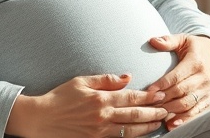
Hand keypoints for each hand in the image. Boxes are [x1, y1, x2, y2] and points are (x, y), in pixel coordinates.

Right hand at [6, 73, 167, 137]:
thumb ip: (106, 80)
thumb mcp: (81, 81)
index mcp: (100, 98)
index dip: (149, 96)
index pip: (131, 97)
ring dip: (147, 126)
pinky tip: (141, 134)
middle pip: (135, 115)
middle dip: (154, 112)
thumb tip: (127, 77)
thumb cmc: (60, 97)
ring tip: (160, 123)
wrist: (41, 119)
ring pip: (130, 130)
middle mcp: (103, 115)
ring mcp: (100, 131)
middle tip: (168, 109)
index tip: (161, 94)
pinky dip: (132, 136)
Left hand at [146, 34, 209, 130]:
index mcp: (195, 62)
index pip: (177, 76)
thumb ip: (167, 40)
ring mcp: (207, 90)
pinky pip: (196, 112)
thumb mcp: (182, 39)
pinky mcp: (208, 99)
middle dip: (165, 99)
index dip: (162, 84)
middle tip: (149, 104)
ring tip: (157, 114)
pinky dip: (184, 119)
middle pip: (181, 92)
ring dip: (172, 111)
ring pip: (188, 104)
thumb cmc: (193, 47)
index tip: (149, 90)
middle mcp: (203, 77)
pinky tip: (172, 124)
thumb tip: (152, 41)